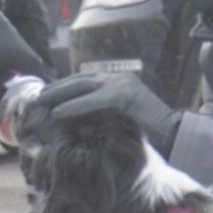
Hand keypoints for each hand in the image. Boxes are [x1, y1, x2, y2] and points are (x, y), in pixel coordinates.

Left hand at [0, 3, 49, 116]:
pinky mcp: (12, 63)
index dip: (46, 108)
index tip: (40, 125)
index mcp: (32, 66)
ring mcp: (23, 64)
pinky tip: (6, 104)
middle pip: (38, 92)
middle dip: (34, 109)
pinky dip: (15, 93)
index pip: (47, 92)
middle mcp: (32, 66)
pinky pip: (18, 82)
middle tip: (26, 129)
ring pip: (28, 87)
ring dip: (23, 101)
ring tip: (17, 121)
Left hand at [34, 72, 182, 156]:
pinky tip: (58, 113)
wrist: (175, 134)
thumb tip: (77, 121)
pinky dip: (74, 106)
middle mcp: (119, 78)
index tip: (46, 95)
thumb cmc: (148, 134)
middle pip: (80, 80)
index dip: (63, 87)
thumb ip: (102, 114)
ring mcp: (123, 83)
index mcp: (117, 82)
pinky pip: (94, 99)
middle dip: (57, 88)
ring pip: (83, 85)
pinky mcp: (125, 94)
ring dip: (60, 94)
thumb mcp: (119, 120)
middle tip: (37, 97)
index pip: (84, 81)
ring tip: (41, 103)